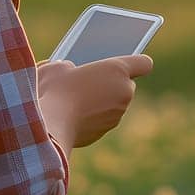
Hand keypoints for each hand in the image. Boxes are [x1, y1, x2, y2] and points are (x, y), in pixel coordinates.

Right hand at [37, 54, 153, 147]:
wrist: (50, 127)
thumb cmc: (54, 91)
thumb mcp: (56, 67)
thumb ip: (68, 65)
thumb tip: (66, 70)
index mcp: (118, 70)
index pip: (144, 63)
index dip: (136, 63)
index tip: (126, 62)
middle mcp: (124, 93)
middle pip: (126, 84)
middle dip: (111, 83)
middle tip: (90, 79)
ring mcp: (117, 115)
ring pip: (114, 104)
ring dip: (100, 100)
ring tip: (76, 97)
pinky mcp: (104, 132)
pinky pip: (101, 119)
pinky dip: (91, 116)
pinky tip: (71, 113)